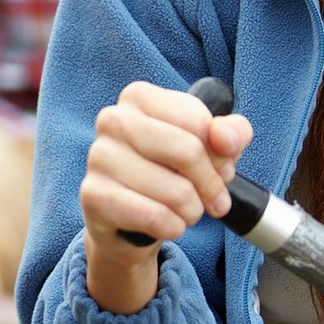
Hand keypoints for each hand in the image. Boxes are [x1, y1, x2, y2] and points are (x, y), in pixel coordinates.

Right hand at [78, 81, 252, 311]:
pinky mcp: (93, 195)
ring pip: (176, 191)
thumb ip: (231, 134)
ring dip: (192, 211)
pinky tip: (166, 224)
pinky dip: (173, 227)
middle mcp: (113, 119)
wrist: (129, 219)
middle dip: (210, 184)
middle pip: (188, 151)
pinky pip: (155, 217)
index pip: (199, 121)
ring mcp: (99, 157)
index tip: (217, 168)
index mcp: (139, 97)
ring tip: (182, 211)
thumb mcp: (210, 149)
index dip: (220, 153)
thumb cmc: (170, 174)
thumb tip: (226, 137)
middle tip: (211, 199)